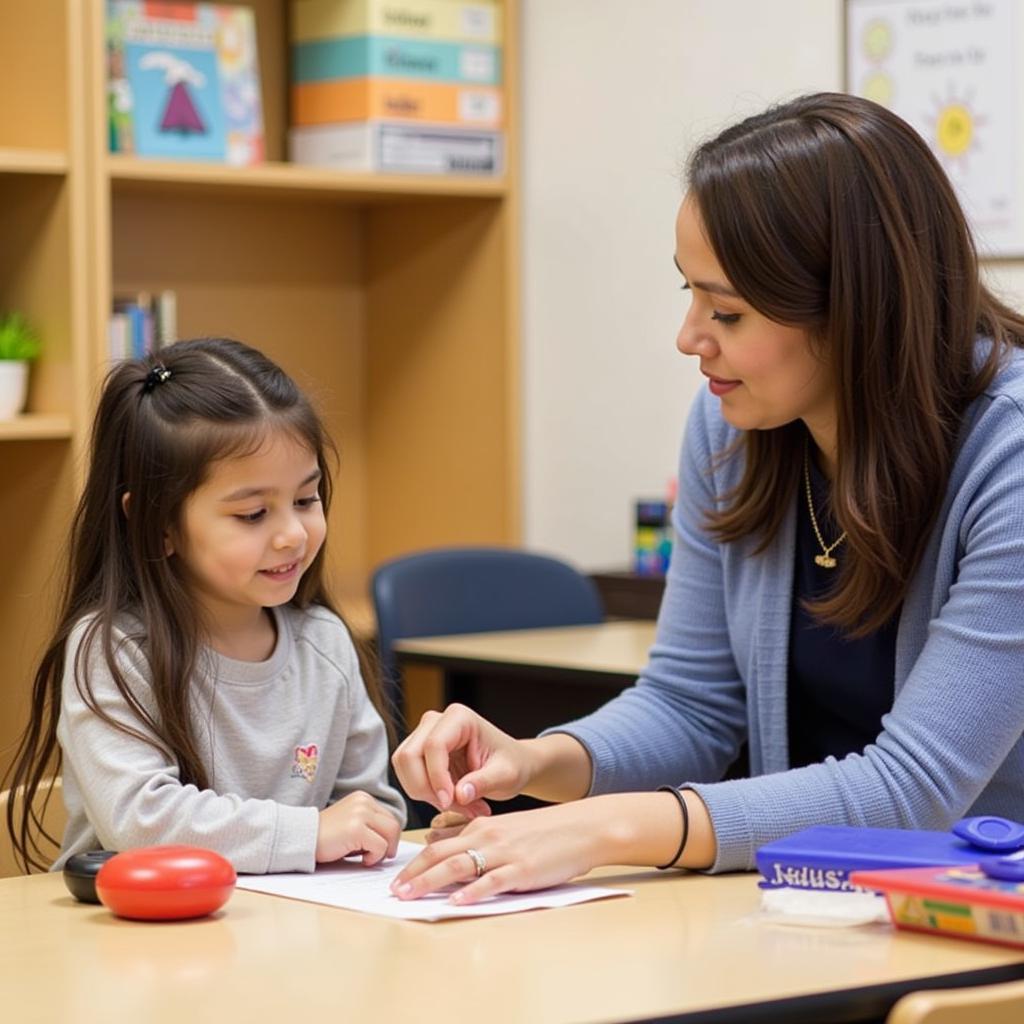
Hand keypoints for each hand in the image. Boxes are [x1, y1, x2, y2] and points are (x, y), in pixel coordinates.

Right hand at [315, 791, 401, 865]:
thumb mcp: (351, 822)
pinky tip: (361, 860)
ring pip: (391, 834)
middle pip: (393, 825)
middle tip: (380, 857)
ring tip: (368, 857)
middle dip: (391, 844)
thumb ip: (369, 824)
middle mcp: (364, 802)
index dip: (389, 836)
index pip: (389, 817)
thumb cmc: (326, 836)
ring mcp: (360, 814)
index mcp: (363, 798)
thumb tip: (391, 840)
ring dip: (383, 851)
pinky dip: (374, 857)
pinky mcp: (357, 829)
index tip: (384, 849)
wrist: (301, 839)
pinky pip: (380, 846)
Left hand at [389, 800, 610, 904]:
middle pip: (441, 855)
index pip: (439, 845)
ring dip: (431, 882)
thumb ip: (478, 840)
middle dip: (414, 874)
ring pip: (459, 866)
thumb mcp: (507, 829)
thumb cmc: (547, 831)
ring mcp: (504, 854)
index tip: (397, 879)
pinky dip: (472, 892)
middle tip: (394, 892)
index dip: (415, 863)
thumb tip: (446, 852)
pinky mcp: (522, 870)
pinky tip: (457, 902)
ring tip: (411, 896)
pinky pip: (492, 882)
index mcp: (482, 827)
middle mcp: (488, 837)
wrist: (583, 826)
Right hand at [391, 703, 534, 816]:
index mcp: (459, 717)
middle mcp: (436, 721)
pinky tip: (452, 801)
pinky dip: (426, 794)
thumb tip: (458, 794)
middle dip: (426, 788)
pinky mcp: (420, 753)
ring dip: (425, 794)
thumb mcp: (506, 776)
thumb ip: (483, 782)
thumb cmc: (512, 763)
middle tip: (453, 807)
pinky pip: (409, 776)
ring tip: (458, 805)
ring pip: (404, 768)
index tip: (449, 802)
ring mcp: (424, 735)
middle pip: (409, 756)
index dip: (436, 777)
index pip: (433, 746)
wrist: (513, 764)